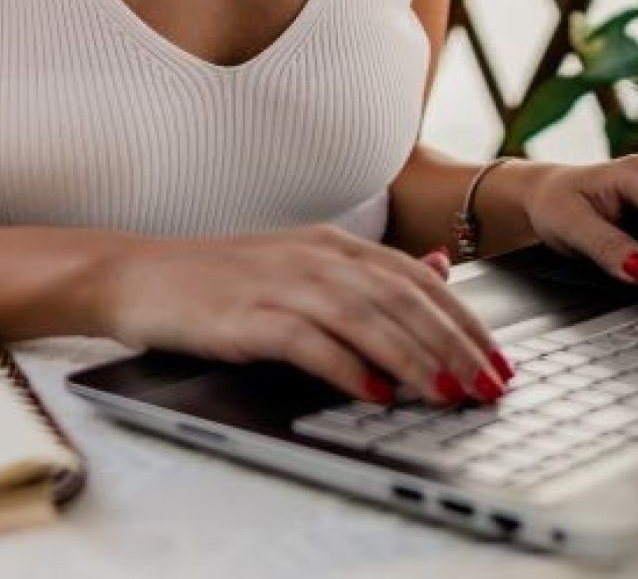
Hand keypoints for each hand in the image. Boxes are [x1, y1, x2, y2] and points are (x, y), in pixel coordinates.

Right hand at [100, 225, 514, 406]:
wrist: (138, 274)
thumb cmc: (221, 278)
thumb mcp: (303, 263)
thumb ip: (371, 270)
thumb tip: (438, 270)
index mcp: (334, 244)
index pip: (419, 280)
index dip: (465, 321)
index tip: (498, 361)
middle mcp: (315, 257)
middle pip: (402, 299)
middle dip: (453, 345)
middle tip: (487, 386)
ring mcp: (279, 283)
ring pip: (364, 317)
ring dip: (412, 358)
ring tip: (446, 394)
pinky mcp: (245, 315)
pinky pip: (306, 340)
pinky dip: (344, 366)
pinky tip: (373, 391)